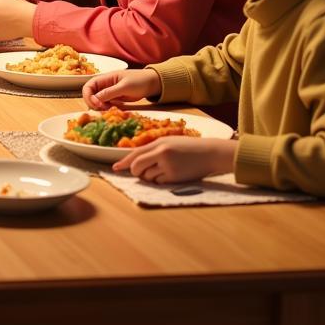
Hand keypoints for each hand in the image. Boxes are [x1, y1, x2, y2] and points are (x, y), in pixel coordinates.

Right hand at [83, 68, 161, 109]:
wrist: (151, 84)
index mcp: (104, 79)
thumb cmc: (138, 81)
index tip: (97, 104)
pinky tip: (114, 110)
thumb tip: (96, 99)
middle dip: (93, 104)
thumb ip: (110, 92)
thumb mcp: (124, 86)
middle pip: (90, 96)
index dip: (89, 96)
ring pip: (97, 102)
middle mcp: (104, 86)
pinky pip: (106, 106)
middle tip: (104, 109)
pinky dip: (107, 110)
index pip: (88, 87)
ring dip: (100, 108)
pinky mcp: (114, 100)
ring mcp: (109, 94)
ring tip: (110, 110)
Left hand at [112, 137, 237, 183]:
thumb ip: (153, 149)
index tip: (115, 168)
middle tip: (143, 170)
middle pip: (137, 167)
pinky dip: (160, 180)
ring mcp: (167, 166)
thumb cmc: (188, 147)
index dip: (123, 162)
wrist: (209, 153)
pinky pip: (159, 182)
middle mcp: (160, 153)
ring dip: (151, 176)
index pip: (135, 153)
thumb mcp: (168, 142)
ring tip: (165, 168)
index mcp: (158, 143)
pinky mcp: (175, 177)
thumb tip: (135, 160)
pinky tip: (172, 173)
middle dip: (136, 171)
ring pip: (147, 176)